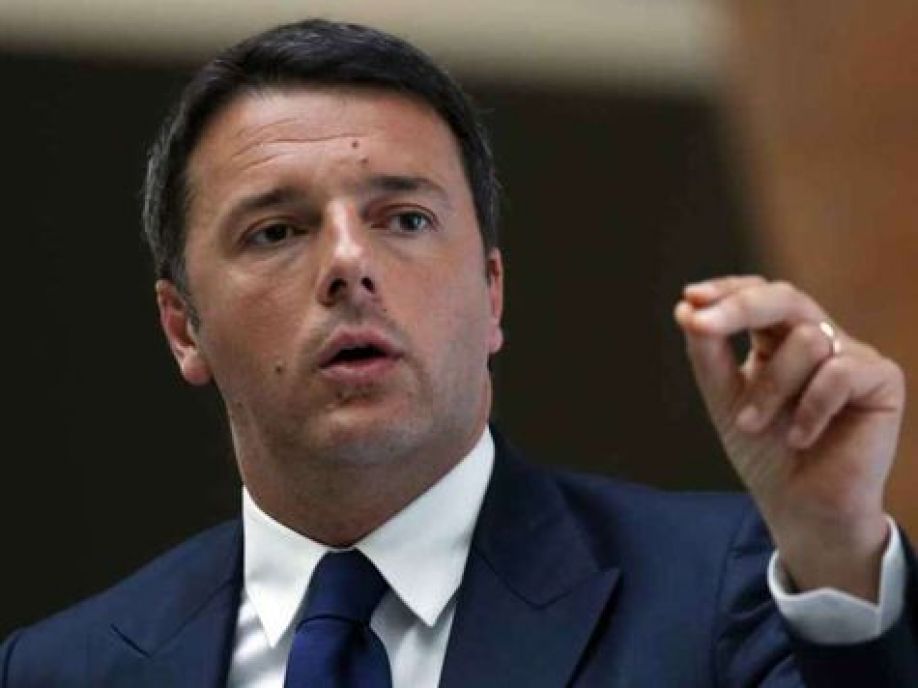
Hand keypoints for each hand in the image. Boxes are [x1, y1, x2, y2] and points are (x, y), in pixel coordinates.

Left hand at [674, 276, 904, 599]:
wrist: (801, 509)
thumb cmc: (765, 454)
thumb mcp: (725, 399)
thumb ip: (708, 354)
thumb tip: (687, 308)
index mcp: (779, 338)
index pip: (757, 294)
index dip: (726, 290)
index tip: (690, 298)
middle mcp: (818, 338)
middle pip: (784, 297)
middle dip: (739, 307)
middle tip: (701, 325)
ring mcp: (852, 355)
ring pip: (807, 340)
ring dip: (770, 388)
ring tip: (755, 426)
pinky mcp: (881, 380)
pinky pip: (839, 372)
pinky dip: (810, 408)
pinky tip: (801, 439)